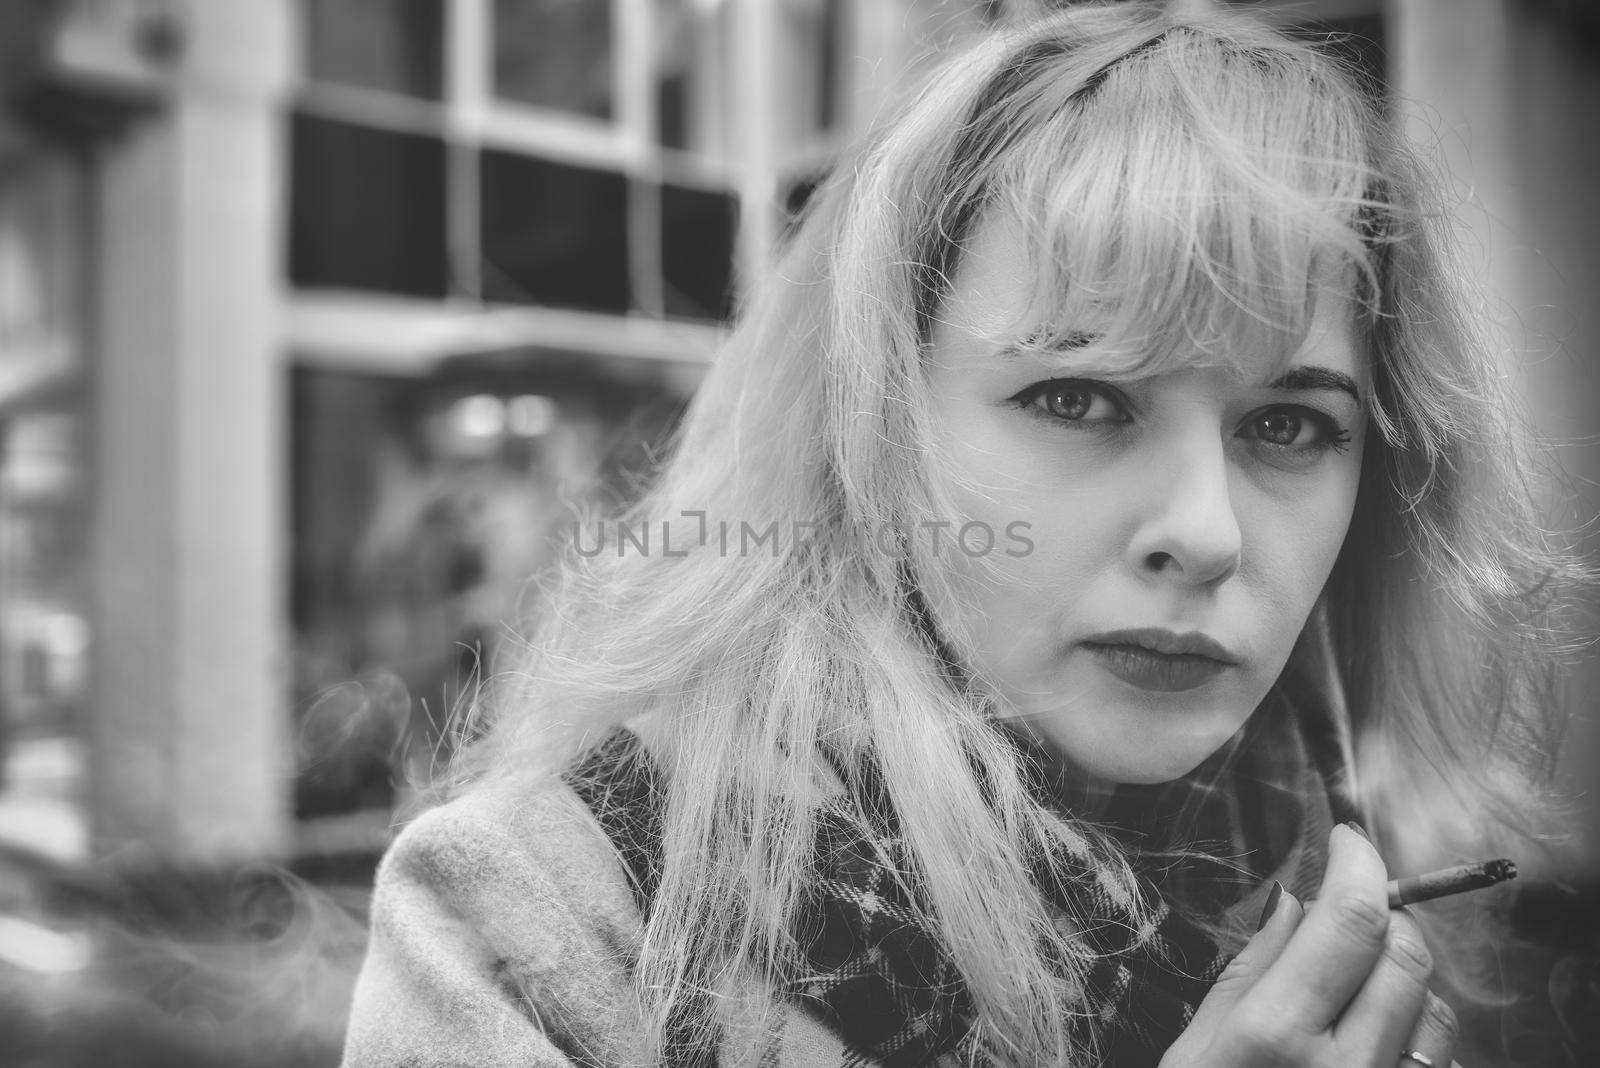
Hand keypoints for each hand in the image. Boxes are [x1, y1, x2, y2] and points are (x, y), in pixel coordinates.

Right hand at [1160, 824, 1459, 1067]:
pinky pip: (1438, 1062)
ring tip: (1356, 980)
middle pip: (1405, 954)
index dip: (1359, 862)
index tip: (1346, 839)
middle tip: (1346, 908)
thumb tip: (1295, 898)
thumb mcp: (1195, 1045)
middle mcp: (1342, 1067)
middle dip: (1383, 913)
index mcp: (1276, 1034)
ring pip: (1437, 1007)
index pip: (1350, 919)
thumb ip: (1251, 969)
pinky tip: (1371, 1037)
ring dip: (1405, 975)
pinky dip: (1416, 1032)